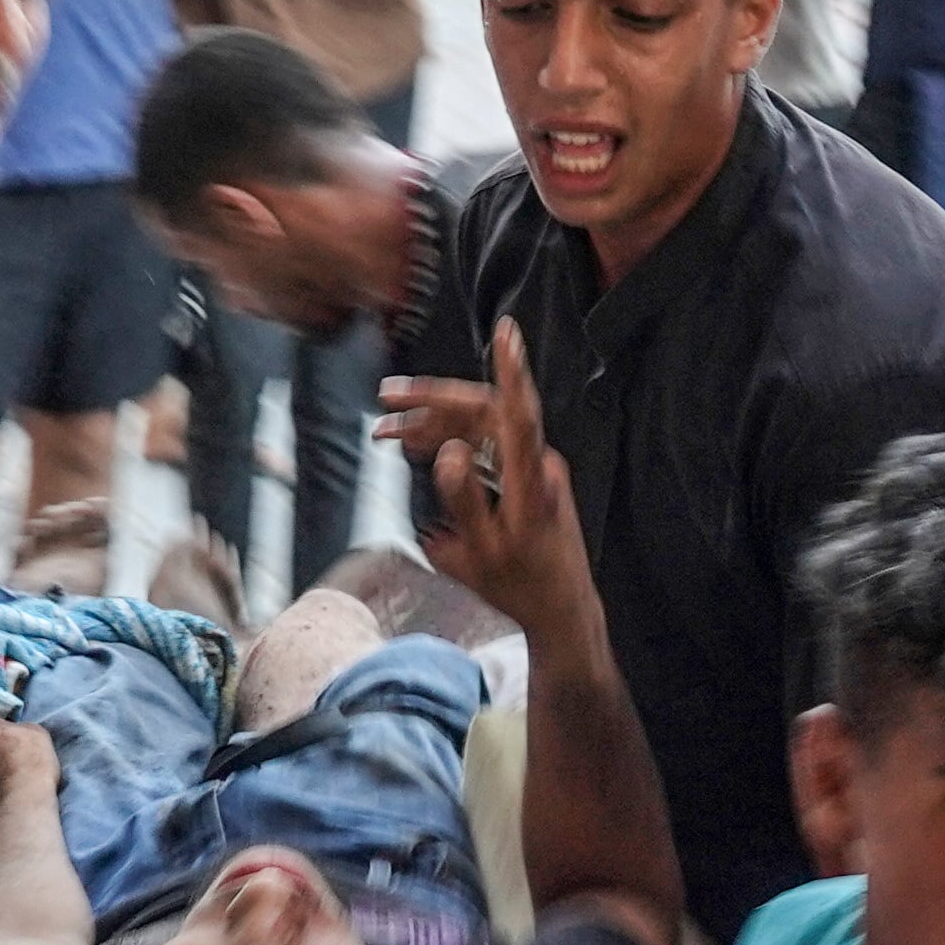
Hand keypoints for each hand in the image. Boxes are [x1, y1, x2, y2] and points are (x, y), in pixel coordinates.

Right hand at [382, 318, 597, 641]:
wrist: (560, 611)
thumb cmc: (521, 587)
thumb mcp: (480, 554)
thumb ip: (463, 500)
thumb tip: (448, 451)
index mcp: (530, 480)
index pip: (519, 413)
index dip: (511, 370)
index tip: (506, 332)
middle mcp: (536, 465)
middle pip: (484, 413)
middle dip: (432, 402)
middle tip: (384, 403)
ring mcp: (533, 469)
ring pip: (479, 429)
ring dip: (433, 425)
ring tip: (387, 434)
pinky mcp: (525, 478)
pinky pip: (484, 446)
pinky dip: (450, 442)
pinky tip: (418, 449)